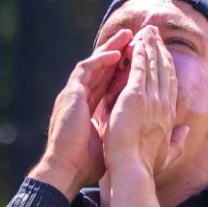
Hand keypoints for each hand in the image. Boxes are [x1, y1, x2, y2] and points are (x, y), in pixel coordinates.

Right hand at [31, 31, 131, 196]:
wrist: (67, 170)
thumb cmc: (87, 164)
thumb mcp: (109, 141)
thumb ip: (119, 130)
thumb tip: (140, 131)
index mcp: (87, 108)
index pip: (107, 83)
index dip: (123, 70)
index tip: (140, 60)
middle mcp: (79, 98)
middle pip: (101, 69)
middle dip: (119, 52)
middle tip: (136, 38)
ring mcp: (73, 94)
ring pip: (94, 63)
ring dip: (111, 48)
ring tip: (128, 36)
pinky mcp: (70, 94)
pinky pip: (86, 69)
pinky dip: (101, 60)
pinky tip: (117, 53)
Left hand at [103, 26, 185, 179]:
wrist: (133, 168)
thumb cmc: (146, 165)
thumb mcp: (168, 153)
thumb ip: (179, 141)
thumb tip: (187, 131)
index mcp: (169, 114)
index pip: (170, 83)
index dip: (167, 65)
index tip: (162, 52)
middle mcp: (163, 103)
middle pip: (164, 69)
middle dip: (159, 49)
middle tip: (154, 33)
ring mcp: (151, 98)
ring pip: (153, 65)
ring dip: (150, 45)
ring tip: (147, 31)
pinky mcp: (135, 96)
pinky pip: (139, 68)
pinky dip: (139, 53)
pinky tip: (137, 42)